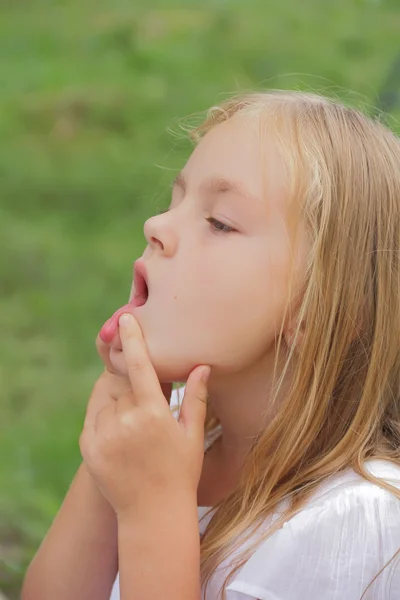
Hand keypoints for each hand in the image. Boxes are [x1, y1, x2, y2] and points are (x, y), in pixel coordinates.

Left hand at [79, 313, 210, 518]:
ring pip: (105, 399)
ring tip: (134, 420)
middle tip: (143, 398)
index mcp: (154, 415)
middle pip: (122, 383)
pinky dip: (104, 415)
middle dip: (130, 382)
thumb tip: (202, 365)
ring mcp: (103, 436)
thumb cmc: (181, 473)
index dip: (134, 340)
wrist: (152, 515)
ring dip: (116, 399)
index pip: (141, 367)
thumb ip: (195, 398)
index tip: (125, 318)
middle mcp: (125, 423)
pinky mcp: (88, 448)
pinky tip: (121, 431)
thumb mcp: (192, 435)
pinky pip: (94, 417)